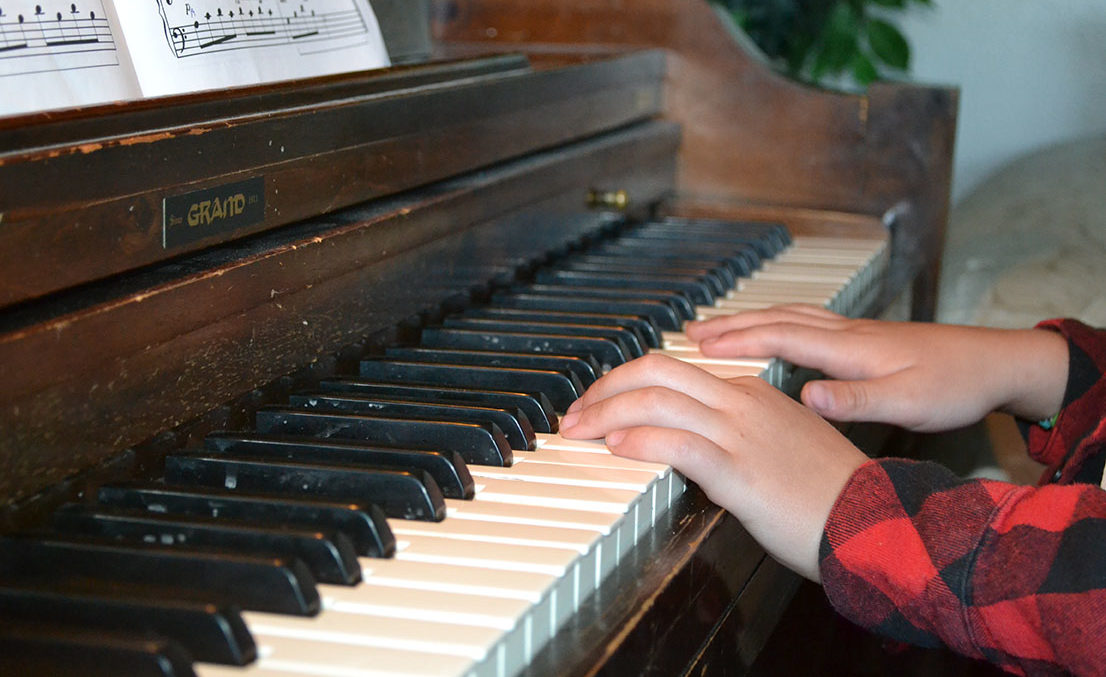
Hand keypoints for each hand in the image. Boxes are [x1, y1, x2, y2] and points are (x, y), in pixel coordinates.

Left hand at [559, 354, 867, 581]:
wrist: (872, 519)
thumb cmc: (828, 493)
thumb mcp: (779, 446)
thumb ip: (738, 436)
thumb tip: (695, 447)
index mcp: (750, 392)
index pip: (673, 370)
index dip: (626, 383)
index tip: (600, 403)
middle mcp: (741, 402)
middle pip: (656, 371)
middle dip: (605, 388)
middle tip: (575, 413)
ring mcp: (740, 433)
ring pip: (657, 401)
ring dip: (605, 414)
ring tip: (579, 430)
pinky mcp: (740, 470)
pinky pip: (678, 443)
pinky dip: (639, 440)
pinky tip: (616, 447)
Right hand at [684, 305, 1068, 431]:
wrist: (995, 362)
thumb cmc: (954, 386)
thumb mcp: (907, 404)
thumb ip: (855, 401)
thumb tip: (805, 396)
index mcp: (848, 350)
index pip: (778, 339)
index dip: (735, 341)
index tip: (696, 345)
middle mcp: (846, 333)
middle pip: (775, 320)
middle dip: (730, 325)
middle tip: (689, 332)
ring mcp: (855, 332)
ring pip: (789, 317)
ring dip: (750, 320)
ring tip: (718, 328)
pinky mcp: (865, 337)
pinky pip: (806, 322)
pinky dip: (777, 322)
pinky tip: (774, 332)